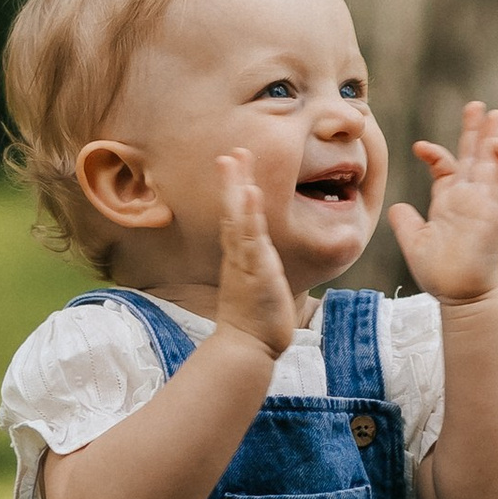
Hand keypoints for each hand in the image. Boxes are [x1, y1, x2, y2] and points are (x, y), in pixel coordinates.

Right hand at [213, 153, 297, 360]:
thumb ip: (261, 271)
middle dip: (231, 180)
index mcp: (241, 256)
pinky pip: (251, 238)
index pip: (235, 217)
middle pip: (231, 210)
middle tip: (230, 152)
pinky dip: (248, 215)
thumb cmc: (257, 319)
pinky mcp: (256, 271)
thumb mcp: (259, 287)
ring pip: (238, 218)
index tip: (234, 162)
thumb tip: (267, 261)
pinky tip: (249, 194)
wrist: (247, 346)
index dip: (234, 189)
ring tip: (236, 160)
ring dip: (236, 187)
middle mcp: (239, 255)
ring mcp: (245, 261)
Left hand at [389, 103, 497, 308]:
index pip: (446, 168)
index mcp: (451, 201)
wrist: (459, 296)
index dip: (434, 154)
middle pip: (474, 157)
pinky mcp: (495, 214)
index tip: (417, 147)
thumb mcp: (415, 242)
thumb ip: (405, 223)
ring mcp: (484, 204)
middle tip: (477, 105)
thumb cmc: (440, 274)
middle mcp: (470, 198)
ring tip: (496, 114)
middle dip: (476, 131)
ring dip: (494, 140)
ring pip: (493, 164)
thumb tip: (395, 208)